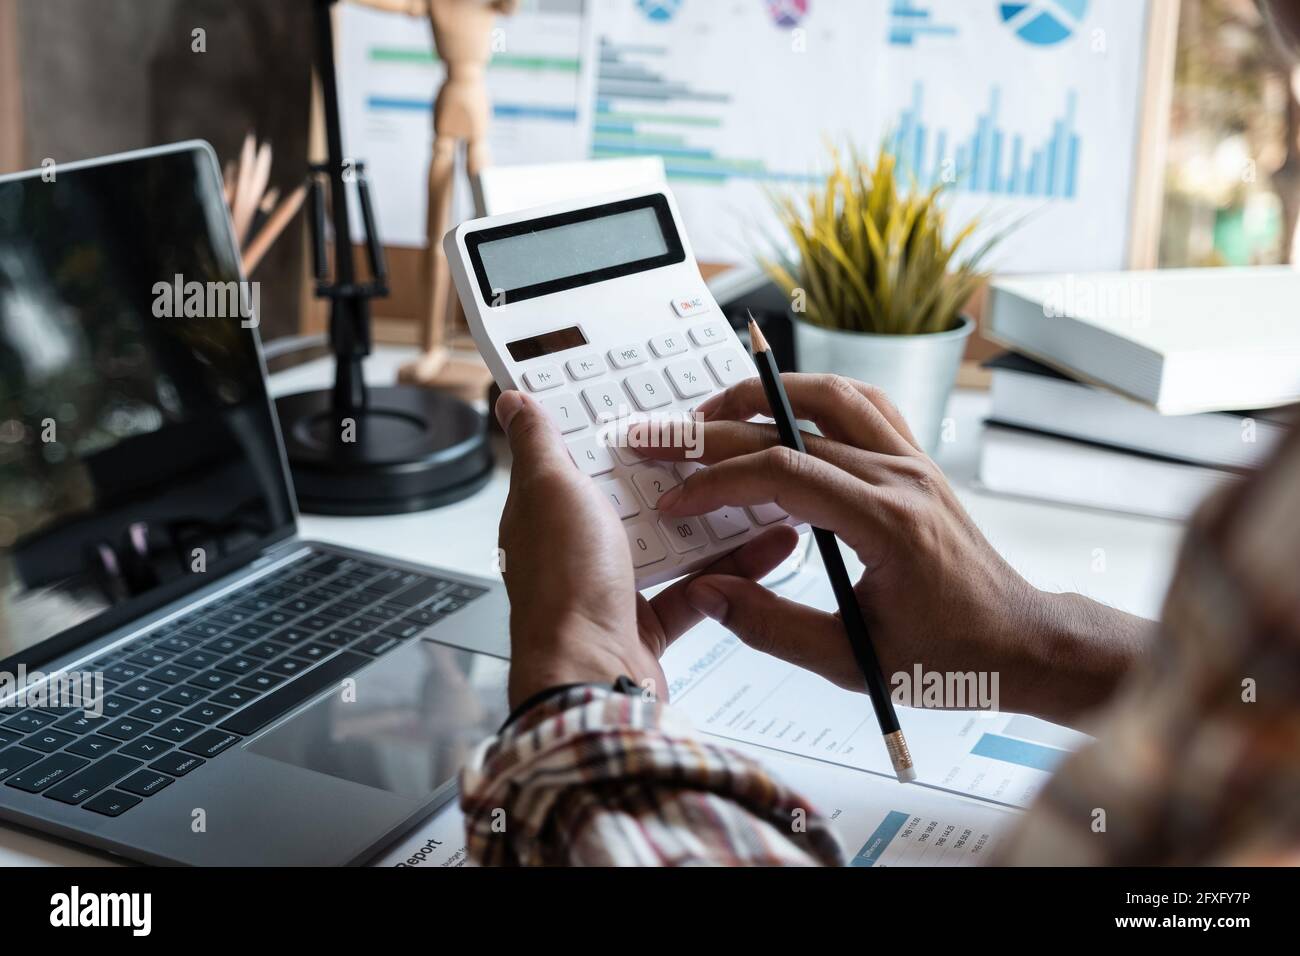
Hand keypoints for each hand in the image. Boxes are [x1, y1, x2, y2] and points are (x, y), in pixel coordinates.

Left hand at [494, 390, 799, 708]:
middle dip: (678, 474)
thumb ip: (537, 445)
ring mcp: (611, 588)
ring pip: (672, 543)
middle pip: (633, 499)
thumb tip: (513, 402)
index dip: (611, 431)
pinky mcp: (647, 624)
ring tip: (758, 490)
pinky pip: (698, 589)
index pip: (578, 459)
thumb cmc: (563, 586)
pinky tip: (766, 547)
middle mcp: (576, 550)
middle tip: (723, 444)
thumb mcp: (549, 489)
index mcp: (546, 512)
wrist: (591, 676)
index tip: (653, 407)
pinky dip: (734, 571)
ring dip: (716, 520)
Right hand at [629, 374, 1151, 722]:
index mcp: (888, 524)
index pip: (783, 474)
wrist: (1022, 641)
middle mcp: (902, 478)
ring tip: (713, 410)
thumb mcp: (853, 661)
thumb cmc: (951, 657)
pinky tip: (782, 409)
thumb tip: (708, 591)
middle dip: (715, 429)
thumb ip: (772, 627)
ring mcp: (914, 462)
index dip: (717, 481)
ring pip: (832, 395)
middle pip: (794, 427)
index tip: (674, 499)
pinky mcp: (918, 462)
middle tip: (660, 438)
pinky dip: (815, 395)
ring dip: (766, 394)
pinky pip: (865, 404)